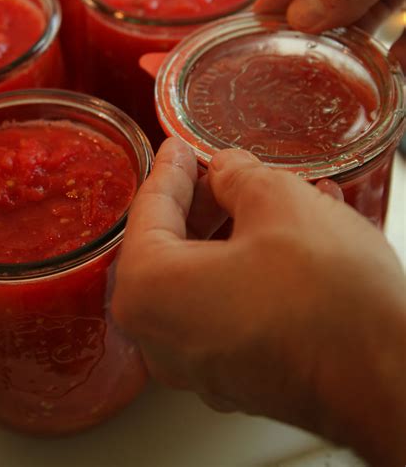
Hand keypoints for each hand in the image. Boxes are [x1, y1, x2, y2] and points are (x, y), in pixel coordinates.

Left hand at [111, 138, 405, 465]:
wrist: (388, 382)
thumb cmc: (328, 300)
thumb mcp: (278, 203)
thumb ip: (238, 175)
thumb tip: (228, 170)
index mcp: (151, 291)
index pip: (150, 210)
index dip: (171, 170)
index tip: (178, 149)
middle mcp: (163, 338)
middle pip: (174, 245)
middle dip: (206, 201)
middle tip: (226, 172)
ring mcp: (200, 364)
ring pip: (206, 275)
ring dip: (237, 230)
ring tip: (273, 197)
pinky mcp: (239, 376)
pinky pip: (231, 304)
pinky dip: (252, 266)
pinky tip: (292, 236)